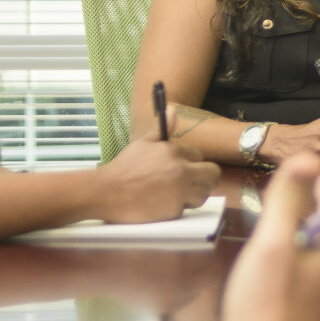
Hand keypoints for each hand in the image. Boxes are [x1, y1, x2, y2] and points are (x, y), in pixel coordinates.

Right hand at [94, 137, 220, 222]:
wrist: (107, 192)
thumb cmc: (124, 167)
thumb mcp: (143, 143)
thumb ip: (162, 128)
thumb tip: (173, 109)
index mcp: (174, 152)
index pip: (199, 156)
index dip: (192, 162)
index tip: (182, 167)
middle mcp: (181, 171)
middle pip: (213, 174)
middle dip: (206, 178)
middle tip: (194, 182)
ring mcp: (179, 192)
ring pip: (204, 194)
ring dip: (194, 195)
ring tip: (176, 193)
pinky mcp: (174, 211)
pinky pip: (186, 209)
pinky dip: (177, 208)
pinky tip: (161, 203)